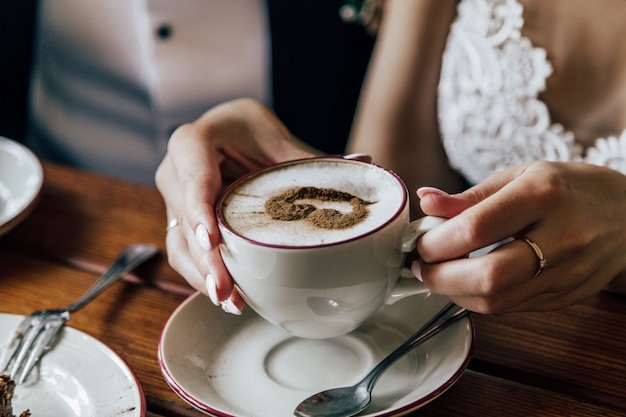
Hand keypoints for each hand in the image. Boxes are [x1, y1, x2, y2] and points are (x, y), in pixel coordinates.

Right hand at [155, 98, 317, 312]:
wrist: (224, 131)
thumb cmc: (246, 130)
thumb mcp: (275, 139)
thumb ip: (309, 159)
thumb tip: (362, 163)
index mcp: (193, 143)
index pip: (193, 178)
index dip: (198, 210)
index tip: (212, 240)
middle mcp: (175, 173)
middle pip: (184, 222)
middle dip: (205, 261)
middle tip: (227, 292)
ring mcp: (175, 201)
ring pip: (179, 245)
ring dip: (203, 277)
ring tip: (231, 302)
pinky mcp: (182, 223)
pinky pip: (186, 253)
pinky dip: (205, 275)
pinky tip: (229, 295)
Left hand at [412, 161, 625, 312]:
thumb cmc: (569, 188)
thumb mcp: (521, 175)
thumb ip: (470, 196)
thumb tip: (425, 201)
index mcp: (544, 195)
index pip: (477, 228)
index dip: (437, 242)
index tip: (420, 242)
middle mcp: (561, 238)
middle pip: (488, 277)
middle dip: (440, 278)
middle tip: (421, 266)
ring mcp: (568, 274)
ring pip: (497, 302)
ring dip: (455, 293)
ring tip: (438, 274)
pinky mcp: (567, 297)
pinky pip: (512, 308)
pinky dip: (480, 299)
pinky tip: (467, 282)